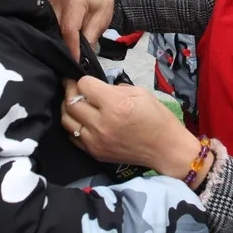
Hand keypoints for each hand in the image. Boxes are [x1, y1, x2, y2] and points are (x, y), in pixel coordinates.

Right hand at [48, 0, 113, 59]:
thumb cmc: (99, 4)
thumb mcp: (101, 20)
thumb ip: (91, 38)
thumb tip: (82, 59)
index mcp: (74, 0)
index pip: (69, 29)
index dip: (72, 48)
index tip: (75, 63)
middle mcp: (57, 1)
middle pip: (55, 30)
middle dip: (62, 49)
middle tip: (69, 64)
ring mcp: (48, 6)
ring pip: (47, 31)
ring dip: (55, 45)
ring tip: (64, 59)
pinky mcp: (44, 11)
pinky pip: (45, 28)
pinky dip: (51, 39)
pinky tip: (57, 49)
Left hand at [61, 77, 211, 188]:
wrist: (165, 149)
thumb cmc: (157, 119)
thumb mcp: (140, 93)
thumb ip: (115, 88)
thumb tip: (98, 87)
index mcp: (115, 105)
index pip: (84, 85)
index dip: (84, 80)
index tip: (87, 80)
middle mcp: (101, 123)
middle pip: (71, 102)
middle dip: (70, 90)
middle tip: (74, 86)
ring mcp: (96, 141)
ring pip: (66, 120)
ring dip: (68, 109)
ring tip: (76, 103)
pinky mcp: (95, 152)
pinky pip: (73, 136)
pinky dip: (74, 126)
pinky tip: (82, 120)